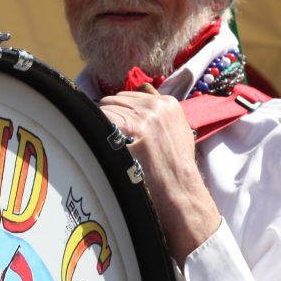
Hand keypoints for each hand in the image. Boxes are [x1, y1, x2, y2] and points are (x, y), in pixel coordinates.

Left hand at [99, 84, 220, 262]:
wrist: (181, 192)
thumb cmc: (176, 167)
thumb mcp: (176, 130)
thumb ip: (159, 110)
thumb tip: (143, 87)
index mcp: (168, 103)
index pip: (129, 96)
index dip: (121, 114)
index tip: (123, 132)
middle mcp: (157, 106)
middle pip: (114, 100)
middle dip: (111, 119)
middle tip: (116, 142)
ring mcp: (145, 118)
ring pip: (106, 108)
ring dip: (104, 127)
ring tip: (115, 148)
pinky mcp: (133, 132)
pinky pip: (103, 121)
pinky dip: (98, 133)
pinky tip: (106, 148)